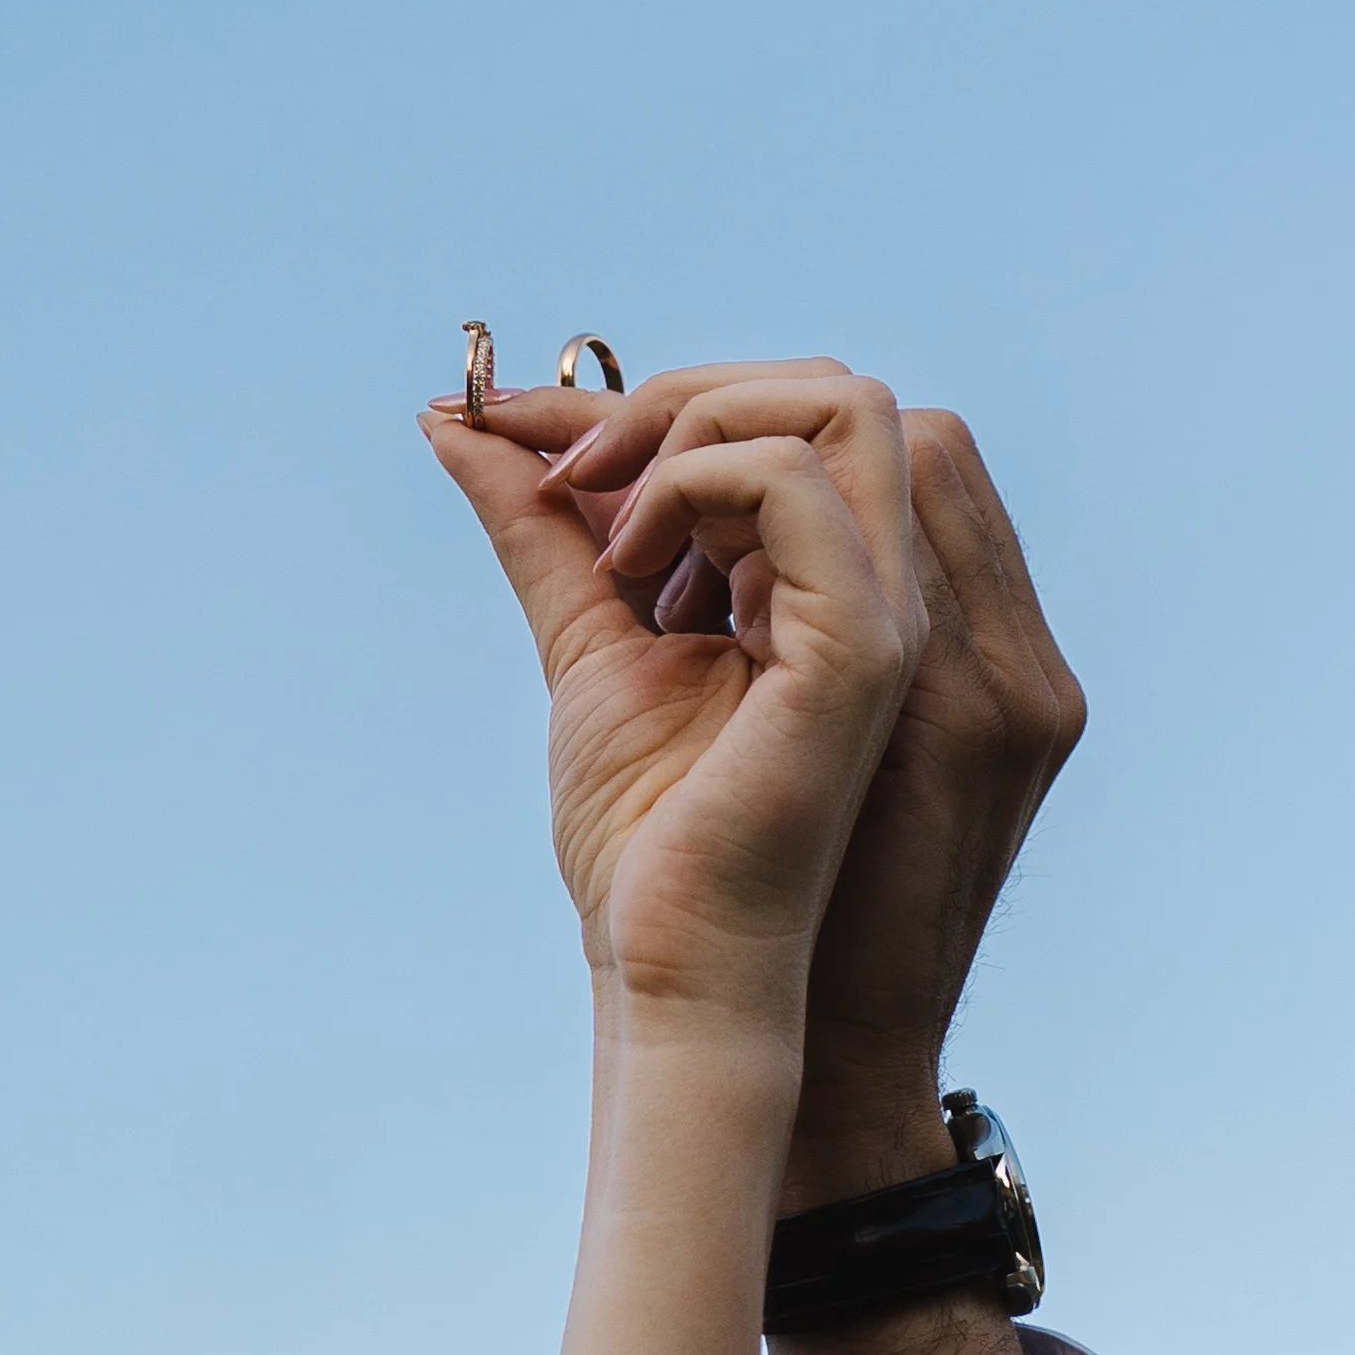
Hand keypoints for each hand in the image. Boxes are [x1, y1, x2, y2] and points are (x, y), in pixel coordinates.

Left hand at [490, 370, 1085, 1202]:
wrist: (672, 969)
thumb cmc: (645, 840)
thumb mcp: (588, 639)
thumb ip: (547, 530)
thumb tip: (463, 424)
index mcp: (839, 587)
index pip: (787, 420)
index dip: (658, 400)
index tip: (529, 437)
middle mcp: (886, 589)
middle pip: (828, 386)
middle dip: (676, 395)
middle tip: (571, 477)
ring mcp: (890, 616)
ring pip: (840, 404)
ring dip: (690, 428)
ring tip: (607, 536)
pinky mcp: (862, 653)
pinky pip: (798, 488)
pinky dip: (697, 482)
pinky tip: (634, 566)